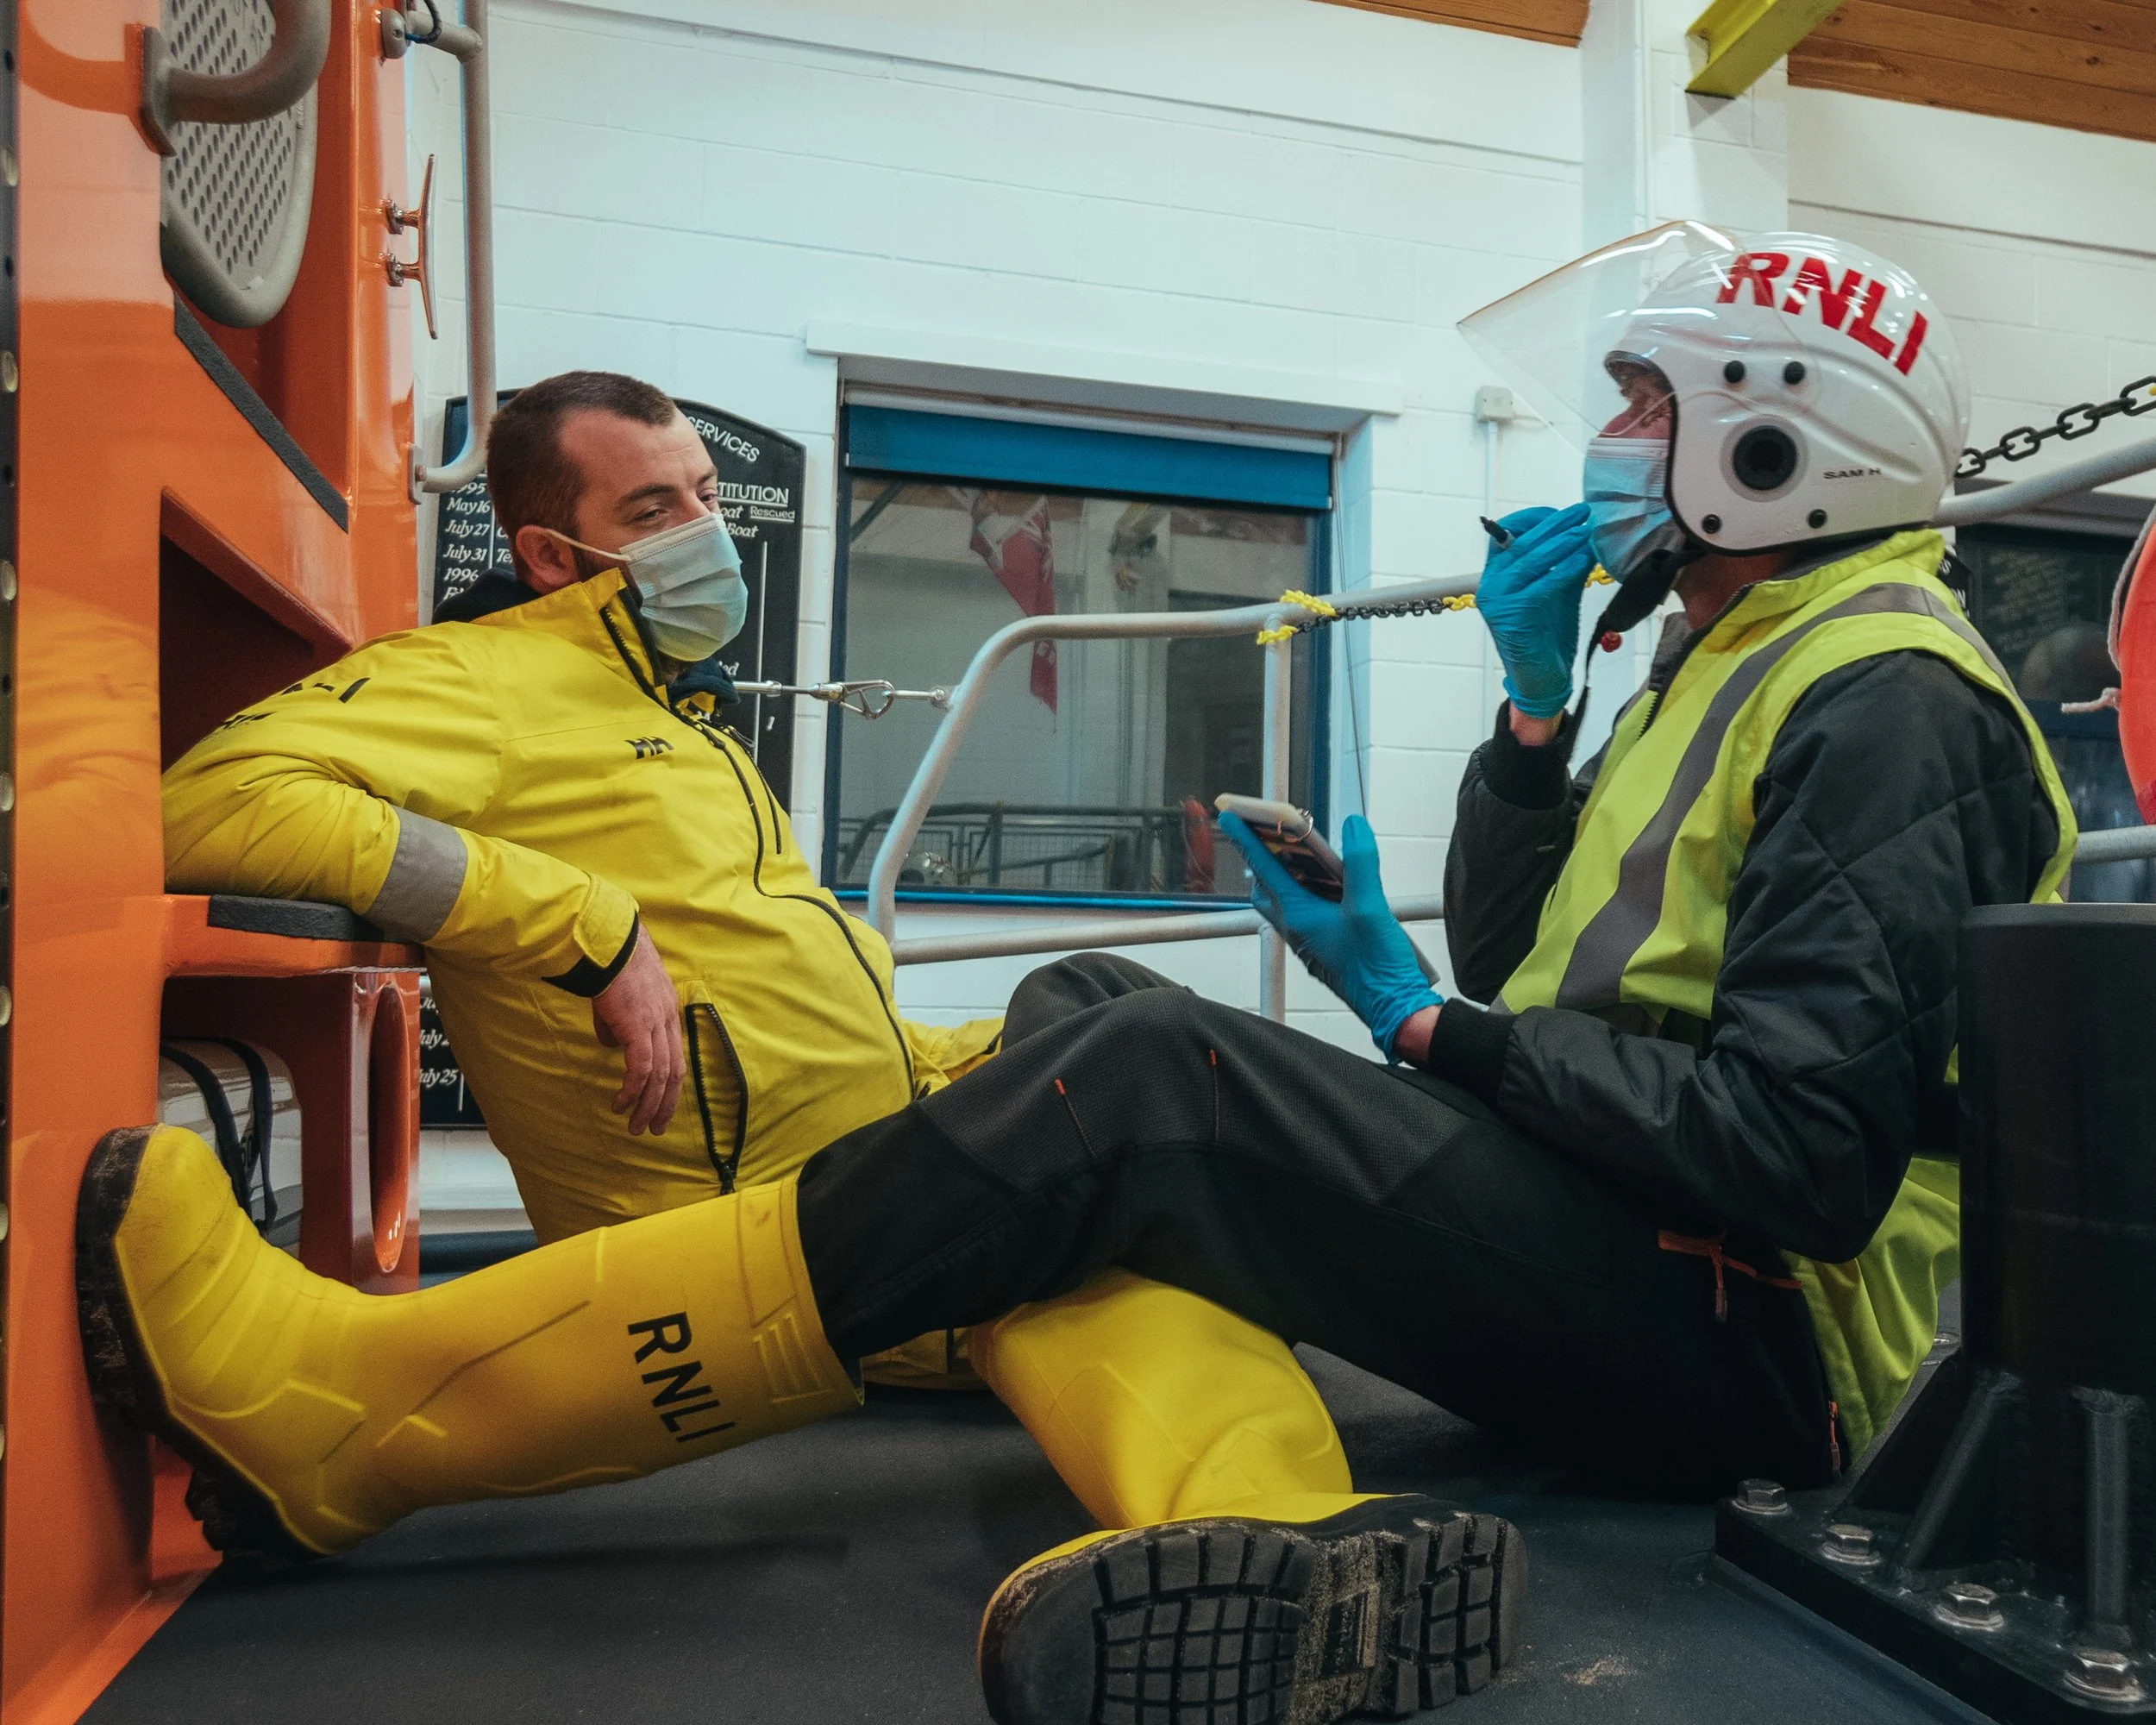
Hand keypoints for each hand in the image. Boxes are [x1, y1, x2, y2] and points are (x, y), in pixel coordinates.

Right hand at [592, 926, 682, 1134]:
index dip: (670, 1086)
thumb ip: (619, 1025)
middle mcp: (669, 1021)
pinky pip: (640, 1068)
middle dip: (664, 1105)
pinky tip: (621, 1104)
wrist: (608, 944)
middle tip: (654, 1129)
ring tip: (635, 1127)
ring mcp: (656, 1024)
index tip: (662, 1107)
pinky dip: (633, 1091)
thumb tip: (612, 1045)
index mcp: (669, 1013)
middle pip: (674, 1073)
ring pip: (659, 1076)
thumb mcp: (621, 999)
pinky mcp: (639, 1027)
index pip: (676, 1058)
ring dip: (647, 1106)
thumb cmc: (611, 965)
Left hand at [1219, 812, 1440, 1058]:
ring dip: (1288, 877)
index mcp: (1298, 917)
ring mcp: (1309, 940)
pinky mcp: (1324, 948)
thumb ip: (1361, 864)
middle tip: (1268, 835)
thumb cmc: (1377, 968)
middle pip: (1267, 887)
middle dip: (1263, 860)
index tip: (1230, 817)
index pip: (1264, 869)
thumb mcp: (1371, 908)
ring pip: (1286, 902)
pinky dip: (1308, 893)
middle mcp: (1297, 929)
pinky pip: (1305, 914)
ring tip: (1303, 854)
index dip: (1246, 839)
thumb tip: (1353, 827)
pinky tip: (1332, 887)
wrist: (1394, 1008)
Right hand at [1476, 503, 1596, 719]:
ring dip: (1560, 542)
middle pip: (1520, 541)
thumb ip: (1566, 564)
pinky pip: (1539, 586)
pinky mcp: (1512, 616)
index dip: (1537, 518)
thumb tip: (1587, 535)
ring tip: (1585, 531)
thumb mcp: (1559, 591)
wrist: (1541, 679)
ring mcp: (1498, 600)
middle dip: (1554, 524)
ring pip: (1529, 560)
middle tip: (1582, 512)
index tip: (1566, 514)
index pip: (1509, 532)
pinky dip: (1562, 570)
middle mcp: (1491, 583)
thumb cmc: (1547, 635)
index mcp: (1497, 574)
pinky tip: (1582, 559)